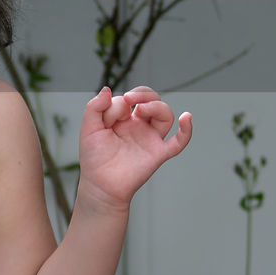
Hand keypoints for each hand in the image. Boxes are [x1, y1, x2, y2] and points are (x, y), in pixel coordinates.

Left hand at [77, 85, 191, 212]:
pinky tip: (186, 117)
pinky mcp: (159, 153)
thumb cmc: (94, 159)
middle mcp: (139, 126)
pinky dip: (187, 130)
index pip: (129, 99)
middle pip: (152, 101)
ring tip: (141, 110)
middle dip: (144, 94)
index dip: (120, 101)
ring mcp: (150, 139)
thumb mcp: (88, 128)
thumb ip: (94, 107)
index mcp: (123, 119)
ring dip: (156, 106)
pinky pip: (179, 141)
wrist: (100, 185)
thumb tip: (108, 89)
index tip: (107, 116)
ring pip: (165, 115)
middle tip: (130, 99)